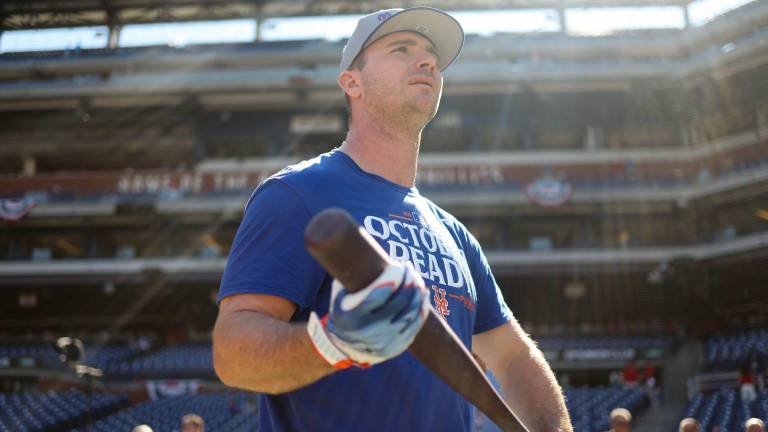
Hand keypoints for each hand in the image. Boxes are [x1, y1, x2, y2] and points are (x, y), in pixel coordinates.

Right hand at [307, 261, 428, 368]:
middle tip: (409, 267)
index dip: (393, 279)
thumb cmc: (343, 310)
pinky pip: (414, 326)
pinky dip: (421, 309)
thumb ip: (350, 273)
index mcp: (352, 318)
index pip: (379, 295)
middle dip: (408, 282)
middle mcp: (369, 333)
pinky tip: (423, 294)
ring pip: (409, 314)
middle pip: (398, 303)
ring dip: (417, 293)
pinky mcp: (396, 348)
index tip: (398, 266)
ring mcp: (384, 342)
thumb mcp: (339, 294)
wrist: (342, 346)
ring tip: (417, 278)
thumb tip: (359, 243)